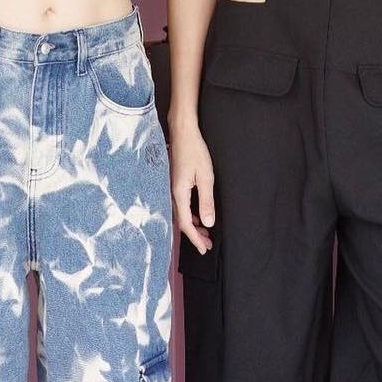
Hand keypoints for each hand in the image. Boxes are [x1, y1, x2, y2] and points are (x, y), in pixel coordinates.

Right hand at [169, 120, 215, 254]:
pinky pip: (181, 205)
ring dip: (192, 225)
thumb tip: (208, 223)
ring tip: (204, 232)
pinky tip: (198, 214)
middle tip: (206, 245)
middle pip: (181, 221)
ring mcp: (172, 187)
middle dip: (194, 235)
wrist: (183, 132)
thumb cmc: (195, 151)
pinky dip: (190, 214)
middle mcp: (173, 193)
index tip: (204, 249)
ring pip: (181, 214)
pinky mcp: (175, 182)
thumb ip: (206, 201)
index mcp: (179, 194)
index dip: (195, 238)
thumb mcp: (205, 177)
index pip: (186, 224)